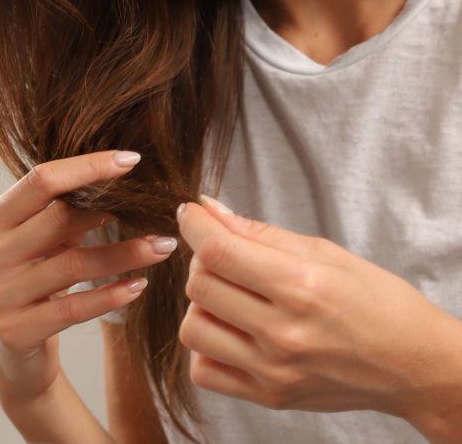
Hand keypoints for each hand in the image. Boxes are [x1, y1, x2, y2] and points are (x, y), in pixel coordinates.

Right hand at [0, 150, 176, 405]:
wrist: (13, 353)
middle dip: (111, 208)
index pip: (41, 179)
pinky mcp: (16, 331)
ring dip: (125, 253)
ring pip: (73, 264)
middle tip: (154, 206)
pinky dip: (109, 294)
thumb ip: (62, 208)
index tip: (131, 161)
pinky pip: (72, 308)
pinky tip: (139, 285)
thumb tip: (119, 169)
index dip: (88, 167)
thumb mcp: (39, 240)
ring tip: (163, 245)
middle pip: (58, 218)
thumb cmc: (33, 280)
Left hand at [175, 197, 458, 420]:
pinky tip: (233, 333)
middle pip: (199, 286)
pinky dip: (208, 348)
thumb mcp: (324, 252)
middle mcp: (284, 333)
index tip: (190, 213)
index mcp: (302, 287)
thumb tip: (207, 209)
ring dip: (203, 306)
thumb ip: (258, 232)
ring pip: (193, 329)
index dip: (193, 224)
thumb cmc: (377, 302)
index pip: (217, 251)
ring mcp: (274, 371)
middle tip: (226, 257)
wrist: (415, 366)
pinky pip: (204, 371)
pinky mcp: (270, 397)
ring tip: (232, 298)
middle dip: (203, 260)